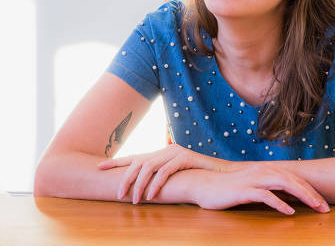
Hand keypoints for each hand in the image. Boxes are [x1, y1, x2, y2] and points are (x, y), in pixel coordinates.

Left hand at [97, 143, 236, 202]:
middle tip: (119, 196)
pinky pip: (165, 171)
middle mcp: (165, 149)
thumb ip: (159, 177)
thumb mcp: (174, 177)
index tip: (98, 167)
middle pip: (138, 162)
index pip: (134, 157)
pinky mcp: (185, 157)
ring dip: (139, 186)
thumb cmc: (196, 177)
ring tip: (135, 201)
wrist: (219, 173)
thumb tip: (141, 190)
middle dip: (125, 179)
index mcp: (160, 153)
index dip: (116, 162)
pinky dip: (156, 184)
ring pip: (149, 167)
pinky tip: (152, 195)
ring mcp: (175, 152)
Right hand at [191, 164, 330, 213]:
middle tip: (326, 208)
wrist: (204, 185)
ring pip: (285, 185)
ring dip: (303, 196)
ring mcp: (254, 180)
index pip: (296, 179)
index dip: (312, 190)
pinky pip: (265, 195)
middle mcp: (264, 171)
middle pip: (295, 181)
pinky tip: (290, 212)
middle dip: (313, 194)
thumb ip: (273, 190)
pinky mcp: (244, 190)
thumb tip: (292, 199)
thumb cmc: (231, 188)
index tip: (324, 203)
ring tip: (315, 207)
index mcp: (269, 170)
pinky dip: (279, 203)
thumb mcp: (256, 187)